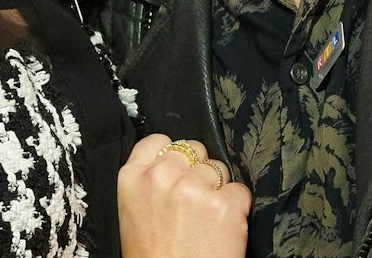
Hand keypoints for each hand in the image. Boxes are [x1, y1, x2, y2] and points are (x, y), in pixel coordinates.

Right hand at [118, 134, 248, 257]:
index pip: (157, 140)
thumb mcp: (132, 215)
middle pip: (193, 150)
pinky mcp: (224, 205)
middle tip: (191, 207)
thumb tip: (172, 163)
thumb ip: (147, 183)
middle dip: (197, 172)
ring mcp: (193, 188)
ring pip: (219, 169)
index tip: (177, 173)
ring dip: (218, 190)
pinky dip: (237, 210)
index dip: (173, 156)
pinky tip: (221, 232)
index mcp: (130, 178)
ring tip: (205, 223)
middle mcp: (161, 176)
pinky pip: (240, 192)